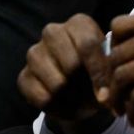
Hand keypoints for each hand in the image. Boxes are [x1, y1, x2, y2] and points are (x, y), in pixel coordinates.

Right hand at [17, 13, 114, 133]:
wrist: (80, 91)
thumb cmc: (98, 74)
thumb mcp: (110, 71)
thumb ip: (109, 76)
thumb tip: (103, 96)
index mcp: (78, 24)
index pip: (87, 45)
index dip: (98, 73)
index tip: (106, 95)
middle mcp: (53, 32)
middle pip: (70, 63)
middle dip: (83, 84)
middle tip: (91, 93)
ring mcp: (34, 53)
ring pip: (56, 83)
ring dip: (70, 98)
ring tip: (78, 97)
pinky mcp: (23, 76)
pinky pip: (42, 98)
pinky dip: (57, 108)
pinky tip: (64, 103)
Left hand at [103, 8, 133, 124]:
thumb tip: (123, 50)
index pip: (118, 27)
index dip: (110, 50)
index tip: (114, 69)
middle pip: (116, 56)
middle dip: (108, 80)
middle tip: (112, 97)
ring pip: (123, 77)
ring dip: (116, 99)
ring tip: (122, 111)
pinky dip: (132, 111)